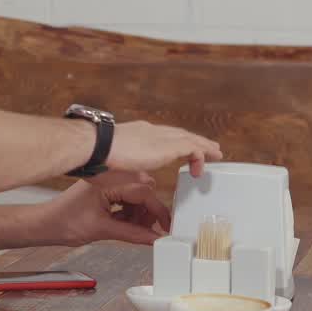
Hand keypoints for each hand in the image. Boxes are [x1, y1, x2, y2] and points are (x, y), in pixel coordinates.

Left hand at [37, 177, 171, 246]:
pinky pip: (125, 198)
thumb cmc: (64, 222)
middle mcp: (110, 177)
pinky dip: (129, 211)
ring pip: (136, 195)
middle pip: (143, 190)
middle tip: (148, 229)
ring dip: (139, 213)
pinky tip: (125, 224)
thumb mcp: (103, 231)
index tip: (165, 225)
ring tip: (133, 229)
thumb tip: (154, 238)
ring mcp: (107, 183)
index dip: (157, 210)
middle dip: (148, 211)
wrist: (44, 224)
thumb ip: (132, 234)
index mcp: (109, 181)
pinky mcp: (104, 190)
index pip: (144, 192)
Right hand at [103, 120, 221, 177]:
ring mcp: (160, 137)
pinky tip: (206, 161)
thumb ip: (133, 172)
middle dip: (192, 141)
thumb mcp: (118, 169)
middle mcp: (150, 132)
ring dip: (203, 146)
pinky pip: (193, 148)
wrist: (96, 147)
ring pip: (189, 139)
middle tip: (206, 147)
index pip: (161, 137)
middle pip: (178, 134)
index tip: (180, 148)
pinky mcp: (168, 146)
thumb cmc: (98, 160)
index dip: (174, 142)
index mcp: (137, 135)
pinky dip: (201, 154)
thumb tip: (143, 179)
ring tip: (215, 153)